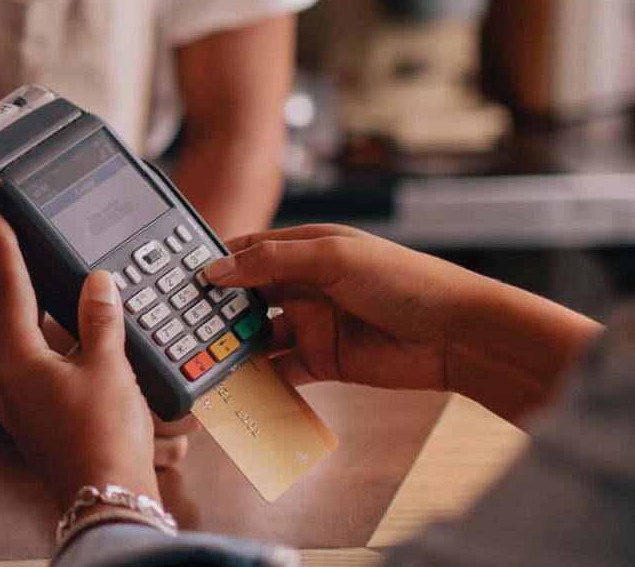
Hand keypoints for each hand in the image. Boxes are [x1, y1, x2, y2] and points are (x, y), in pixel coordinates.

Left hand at [0, 208, 157, 505]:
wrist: (107, 503)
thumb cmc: (103, 439)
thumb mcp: (108, 368)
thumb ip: (101, 319)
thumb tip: (97, 283)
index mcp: (18, 362)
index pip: (10, 290)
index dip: (4, 248)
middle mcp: (12, 385)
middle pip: (21, 321)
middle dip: (35, 291)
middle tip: (35, 256)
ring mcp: (24, 411)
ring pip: (39, 354)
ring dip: (60, 332)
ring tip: (82, 313)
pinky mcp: (42, 430)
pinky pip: (53, 382)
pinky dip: (72, 364)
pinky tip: (93, 364)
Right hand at [202, 223, 602, 422]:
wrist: (456, 335)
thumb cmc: (407, 281)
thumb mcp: (334, 257)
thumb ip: (272, 261)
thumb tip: (218, 269)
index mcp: (308, 248)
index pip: (248, 252)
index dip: (214, 265)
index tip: (177, 280)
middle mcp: (306, 284)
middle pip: (247, 297)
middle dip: (215, 311)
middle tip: (179, 325)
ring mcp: (313, 324)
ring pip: (258, 336)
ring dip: (232, 347)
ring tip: (200, 359)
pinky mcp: (322, 361)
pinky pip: (279, 371)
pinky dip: (257, 379)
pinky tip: (234, 385)